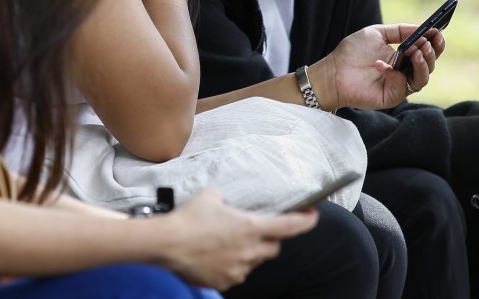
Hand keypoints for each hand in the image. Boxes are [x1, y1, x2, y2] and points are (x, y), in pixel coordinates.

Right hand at [156, 190, 317, 289]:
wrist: (166, 243)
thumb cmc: (187, 218)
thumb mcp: (210, 196)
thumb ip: (225, 200)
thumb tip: (224, 204)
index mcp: (250, 227)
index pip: (289, 226)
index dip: (306, 221)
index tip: (313, 215)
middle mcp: (249, 251)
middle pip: (273, 248)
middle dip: (269, 240)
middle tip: (252, 232)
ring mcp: (238, 269)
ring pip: (253, 262)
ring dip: (246, 253)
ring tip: (223, 243)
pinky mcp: (224, 281)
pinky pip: (235, 274)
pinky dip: (230, 265)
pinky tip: (213, 256)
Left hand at [310, 24, 444, 110]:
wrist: (332, 71)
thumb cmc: (351, 52)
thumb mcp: (376, 34)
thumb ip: (399, 30)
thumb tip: (423, 28)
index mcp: (404, 57)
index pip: (427, 51)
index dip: (436, 43)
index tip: (437, 33)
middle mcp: (405, 72)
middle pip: (429, 65)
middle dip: (430, 53)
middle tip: (425, 43)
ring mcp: (399, 85)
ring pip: (422, 79)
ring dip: (422, 64)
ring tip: (415, 51)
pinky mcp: (391, 96)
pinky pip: (402, 87)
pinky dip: (394, 74)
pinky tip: (380, 64)